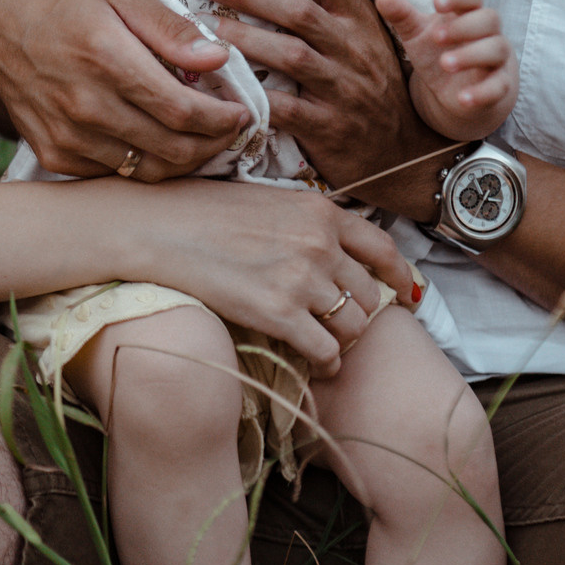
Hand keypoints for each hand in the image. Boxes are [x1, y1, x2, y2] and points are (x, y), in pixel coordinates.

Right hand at [0, 0, 253, 179]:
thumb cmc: (66, 3)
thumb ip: (172, 29)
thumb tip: (219, 59)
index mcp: (106, 58)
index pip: (183, 110)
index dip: (222, 118)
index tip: (241, 112)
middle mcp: (85, 105)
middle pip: (172, 148)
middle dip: (214, 144)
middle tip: (231, 129)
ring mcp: (67, 136)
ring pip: (147, 170)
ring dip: (185, 160)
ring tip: (202, 138)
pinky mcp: (54, 154)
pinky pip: (115, 174)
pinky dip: (145, 164)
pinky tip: (157, 142)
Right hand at [118, 180, 406, 375]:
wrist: (159, 228)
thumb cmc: (204, 212)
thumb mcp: (270, 201)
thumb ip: (309, 224)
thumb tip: (335, 252)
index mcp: (321, 212)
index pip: (383, 250)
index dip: (400, 278)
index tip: (405, 294)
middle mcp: (320, 244)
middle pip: (370, 296)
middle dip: (360, 314)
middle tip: (342, 325)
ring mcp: (301, 279)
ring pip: (353, 327)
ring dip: (343, 341)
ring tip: (326, 346)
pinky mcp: (279, 314)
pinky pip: (326, 351)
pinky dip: (326, 363)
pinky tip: (315, 364)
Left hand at [194, 0, 448, 220]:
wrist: (405, 153)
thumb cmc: (372, 87)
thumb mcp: (366, 40)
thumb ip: (331, 8)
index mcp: (362, 21)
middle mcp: (355, 50)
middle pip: (299, 10)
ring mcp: (344, 90)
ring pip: (292, 55)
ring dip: (244, 37)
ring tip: (204, 24)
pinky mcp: (329, 129)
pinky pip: (285, 110)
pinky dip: (252, 97)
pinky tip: (219, 86)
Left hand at [378, 0, 516, 140]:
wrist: (458, 89)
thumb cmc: (439, 51)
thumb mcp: (418, 34)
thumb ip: (402, 16)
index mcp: (467, 14)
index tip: (435, 3)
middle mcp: (488, 33)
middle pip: (489, 18)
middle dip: (464, 26)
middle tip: (436, 37)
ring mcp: (496, 59)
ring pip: (496, 49)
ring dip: (471, 55)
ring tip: (445, 64)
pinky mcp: (500, 85)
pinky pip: (499, 86)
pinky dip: (482, 92)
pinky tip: (463, 98)